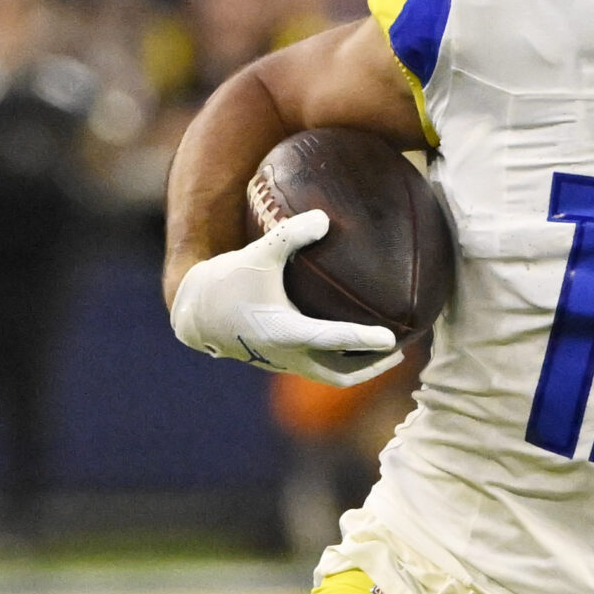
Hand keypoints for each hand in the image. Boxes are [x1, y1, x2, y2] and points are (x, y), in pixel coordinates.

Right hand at [169, 209, 402, 388]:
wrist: (194, 313)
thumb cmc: (226, 282)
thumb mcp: (257, 254)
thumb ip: (290, 235)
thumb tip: (324, 218)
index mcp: (286, 333)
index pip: (334, 340)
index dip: (364, 341)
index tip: (392, 340)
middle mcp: (288, 356)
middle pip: (341, 374)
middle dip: (372, 369)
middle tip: (398, 354)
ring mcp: (284, 363)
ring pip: (330, 376)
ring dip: (357, 369)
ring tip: (384, 355)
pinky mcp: (279, 362)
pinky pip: (317, 367)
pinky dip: (337, 361)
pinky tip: (350, 344)